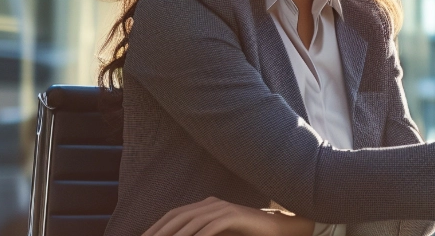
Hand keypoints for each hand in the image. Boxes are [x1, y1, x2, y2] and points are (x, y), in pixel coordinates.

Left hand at [141, 197, 309, 235]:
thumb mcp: (219, 232)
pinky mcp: (234, 215)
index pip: (174, 214)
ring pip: (191, 221)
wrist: (278, 228)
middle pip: (178, 216)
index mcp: (206, 204)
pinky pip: (210, 227)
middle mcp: (212, 202)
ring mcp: (223, 207)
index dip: (156, 226)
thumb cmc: (247, 233)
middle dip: (159, 230)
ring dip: (175, 235)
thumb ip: (202, 232)